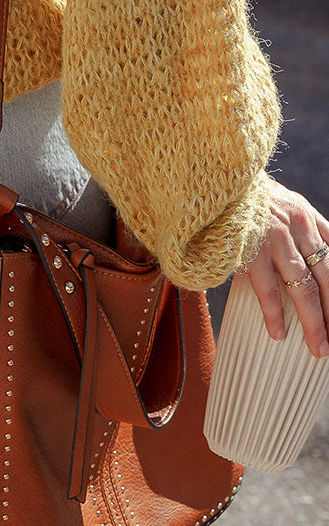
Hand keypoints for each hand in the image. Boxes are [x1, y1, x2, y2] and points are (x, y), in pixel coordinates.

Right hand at [245, 181, 328, 358]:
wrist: (208, 178)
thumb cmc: (240, 197)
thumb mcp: (278, 202)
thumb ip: (298, 225)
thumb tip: (312, 258)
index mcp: (306, 214)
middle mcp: (297, 225)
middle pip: (326, 277)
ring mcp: (275, 237)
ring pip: (303, 287)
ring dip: (314, 321)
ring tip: (318, 347)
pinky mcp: (251, 248)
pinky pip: (268, 289)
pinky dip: (274, 314)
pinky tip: (279, 333)